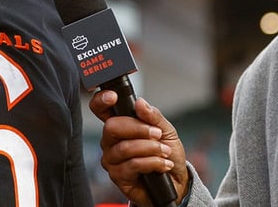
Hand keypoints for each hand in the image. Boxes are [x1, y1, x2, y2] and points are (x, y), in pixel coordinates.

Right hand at [90, 90, 189, 205]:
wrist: (176, 180)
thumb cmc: (167, 153)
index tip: (113, 97)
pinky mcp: (117, 176)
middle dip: (138, 129)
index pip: (101, 109)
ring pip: (125, 147)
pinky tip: (163, 164)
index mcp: (120, 124)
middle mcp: (111, 141)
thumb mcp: (166, 130)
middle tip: (157, 134)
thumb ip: (153, 116)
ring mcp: (112, 158)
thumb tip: (140, 102)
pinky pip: (132, 165)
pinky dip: (152, 162)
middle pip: (112, 127)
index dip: (101, 100)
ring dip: (150, 148)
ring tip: (165, 152)